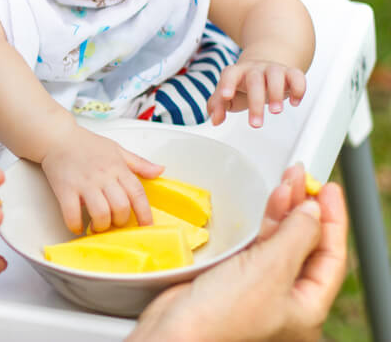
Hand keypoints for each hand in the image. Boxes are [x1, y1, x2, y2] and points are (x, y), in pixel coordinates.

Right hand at [40, 125, 163, 233]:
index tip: (146, 227)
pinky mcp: (65, 189)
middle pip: (121, 208)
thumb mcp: (117, 149)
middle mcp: (103, 176)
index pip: (138, 194)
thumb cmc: (87, 144)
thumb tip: (160, 170)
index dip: (144, 214)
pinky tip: (78, 226)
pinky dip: (76, 225)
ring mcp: (83, 183)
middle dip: (120, 222)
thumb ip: (139, 163)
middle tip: (114, 223)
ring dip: (101, 226)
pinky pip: (72, 214)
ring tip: (97, 226)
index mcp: (118, 167)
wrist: (57, 136)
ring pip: (100, 213)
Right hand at [130, 163, 346, 341]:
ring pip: (282, 243)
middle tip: (306, 181)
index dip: (333, 221)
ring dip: (285, 212)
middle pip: (307, 248)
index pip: (331, 259)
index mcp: (306, 310)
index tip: (327, 191)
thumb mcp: (270, 270)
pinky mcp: (234, 278)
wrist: (173, 330)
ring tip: (287, 183)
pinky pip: (258, 245)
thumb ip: (296, 236)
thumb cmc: (219, 318)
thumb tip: (311, 212)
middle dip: (307, 211)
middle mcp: (286, 301)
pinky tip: (268, 204)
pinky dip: (265, 222)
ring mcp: (259, 290)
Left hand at [207, 59, 306, 126]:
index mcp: (237, 72)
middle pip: (254, 80)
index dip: (227, 84)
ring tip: (276, 111)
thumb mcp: (228, 94)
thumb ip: (217, 105)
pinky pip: (297, 76)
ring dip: (276, 93)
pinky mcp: (290, 73)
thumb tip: (215, 118)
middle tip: (255, 124)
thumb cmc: (243, 84)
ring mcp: (273, 69)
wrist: (263, 67)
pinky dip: (298, 89)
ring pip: (276, 75)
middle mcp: (255, 69)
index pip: (230, 74)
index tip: (225, 96)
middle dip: (255, 103)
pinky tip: (294, 102)